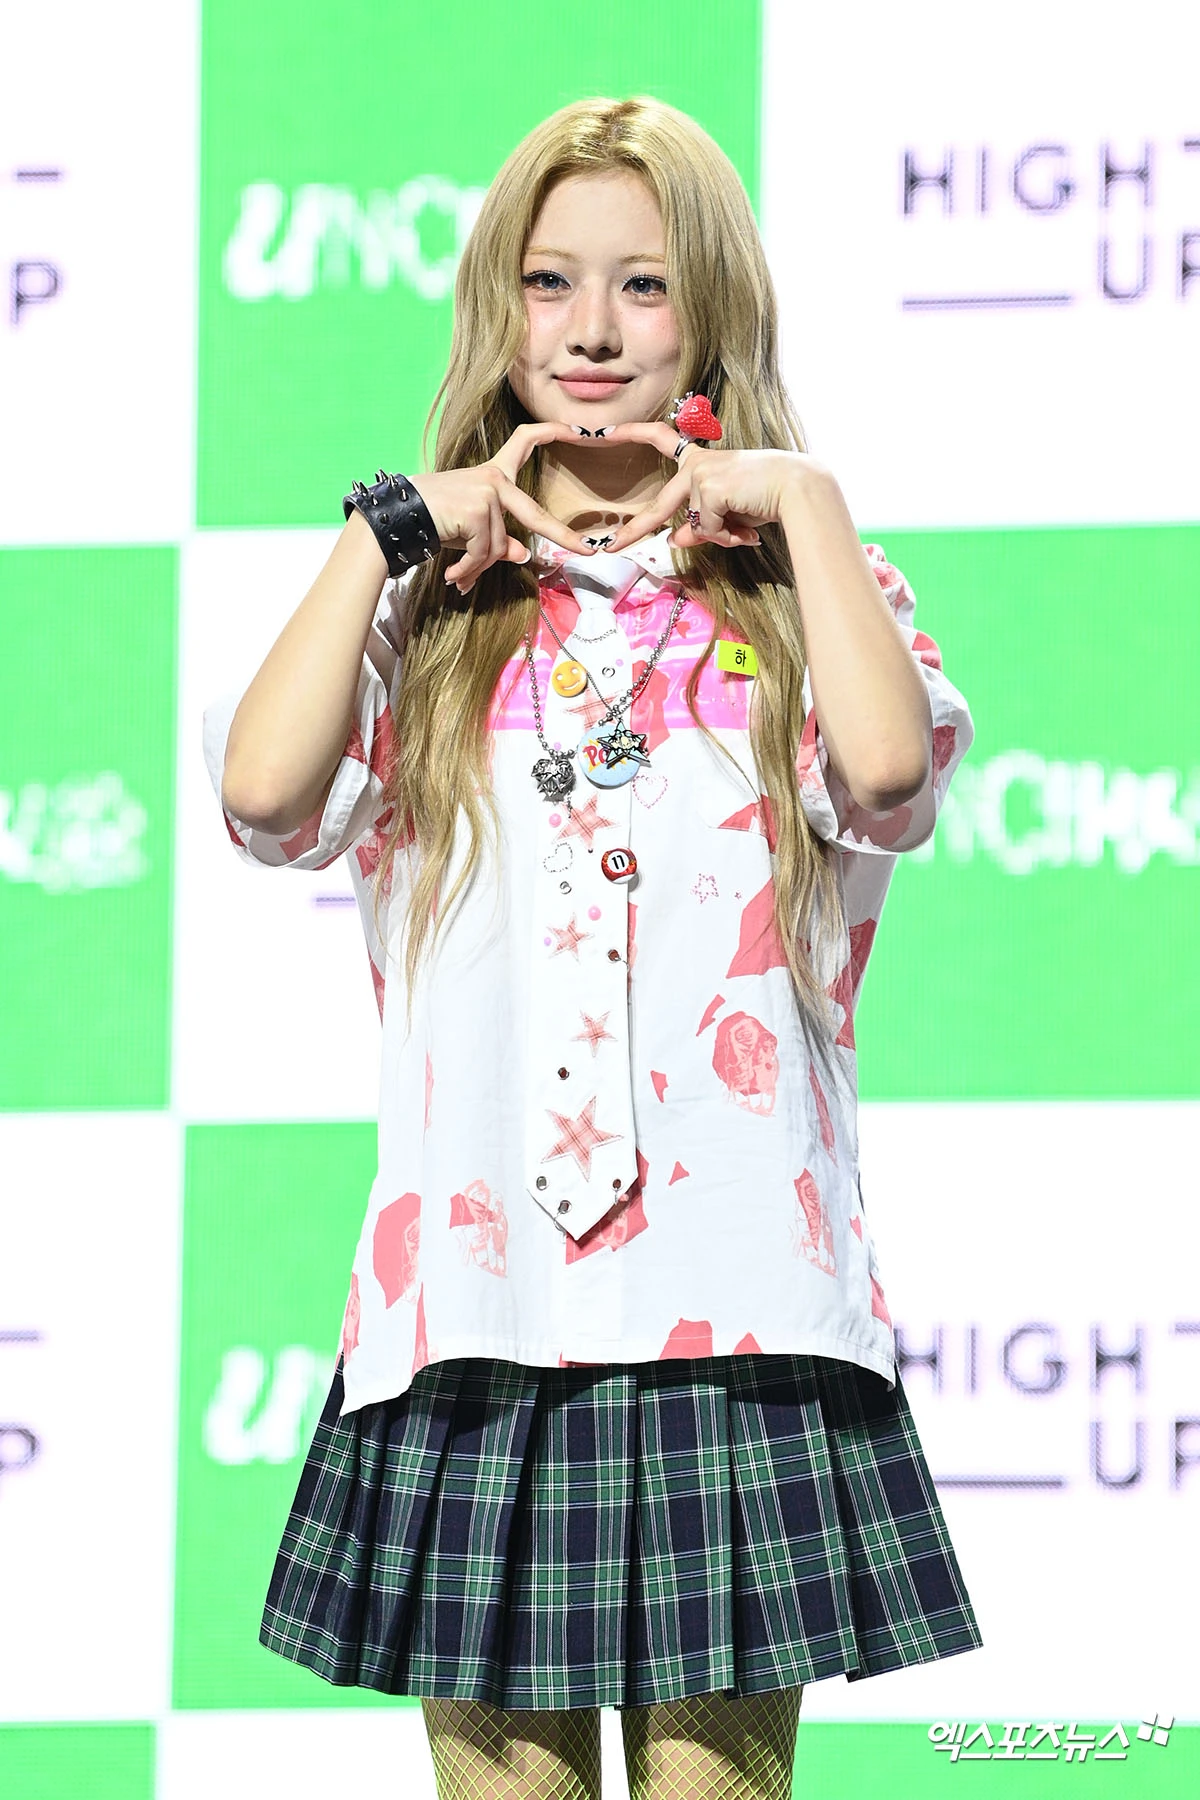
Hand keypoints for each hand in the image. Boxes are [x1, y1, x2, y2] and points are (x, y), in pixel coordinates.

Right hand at [410, 422, 597, 592]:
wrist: (397, 518)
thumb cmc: (432, 519)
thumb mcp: (470, 530)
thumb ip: (499, 541)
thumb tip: (524, 555)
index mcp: (493, 474)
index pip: (525, 440)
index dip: (552, 431)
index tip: (578, 429)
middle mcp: (494, 478)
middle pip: (534, 514)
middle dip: (562, 535)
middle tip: (585, 550)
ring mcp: (487, 492)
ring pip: (499, 546)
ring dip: (479, 567)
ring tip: (460, 577)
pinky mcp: (478, 509)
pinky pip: (484, 552)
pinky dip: (469, 569)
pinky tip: (454, 577)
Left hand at [595, 423, 825, 553]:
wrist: (797, 488)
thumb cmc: (767, 497)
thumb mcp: (728, 514)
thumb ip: (700, 524)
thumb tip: (672, 539)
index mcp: (700, 459)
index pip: (660, 438)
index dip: (632, 432)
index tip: (606, 430)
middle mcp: (696, 462)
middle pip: (662, 504)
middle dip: (635, 530)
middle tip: (611, 549)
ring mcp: (700, 473)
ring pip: (696, 525)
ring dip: (721, 536)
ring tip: (747, 531)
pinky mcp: (708, 486)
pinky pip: (707, 528)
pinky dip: (727, 535)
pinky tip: (747, 528)